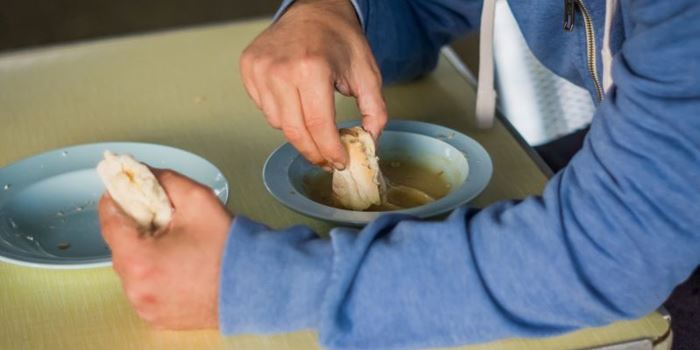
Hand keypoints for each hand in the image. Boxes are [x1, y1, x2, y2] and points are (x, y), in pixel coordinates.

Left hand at [98, 169, 232, 329]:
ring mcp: (145, 305)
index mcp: (139, 258)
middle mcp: (136, 287)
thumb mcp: (198, 200)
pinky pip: (144, 288)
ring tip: (175, 245)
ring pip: (131, 268)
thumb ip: (165, 180)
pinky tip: (178, 266)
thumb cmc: (229, 248)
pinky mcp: (156, 316)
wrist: (256, 285)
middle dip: (136, 228)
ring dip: (144, 253)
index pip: (109, 220)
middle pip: (120, 245)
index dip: (116, 199)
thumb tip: (142, 172)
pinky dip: (154, 275)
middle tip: (161, 218)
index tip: (123, 189)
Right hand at [240, 0, 386, 169]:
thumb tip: (371, 142)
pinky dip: (282, 115)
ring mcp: (260, 69)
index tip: (340, 162)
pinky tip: (296, 103)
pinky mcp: (249, 69)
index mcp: (312, 68)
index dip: (330, 150)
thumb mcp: (368, 72)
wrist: (314, 8)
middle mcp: (281, 70)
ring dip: (298, 132)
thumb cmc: (340, 38)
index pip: (318, 125)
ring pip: (277, 123)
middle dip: (314, 152)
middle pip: (295, 131)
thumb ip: (375, 110)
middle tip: (327, 159)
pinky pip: (264, 109)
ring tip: (314, 124)